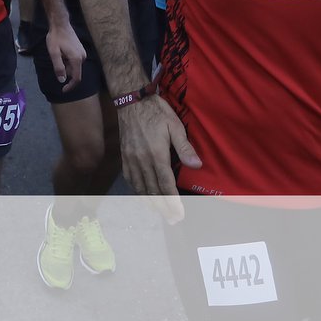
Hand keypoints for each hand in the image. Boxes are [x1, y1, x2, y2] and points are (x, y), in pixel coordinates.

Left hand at [45, 23, 85, 91]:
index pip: (76, 78)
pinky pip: (75, 61)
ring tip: (58, 54)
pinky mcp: (81, 50)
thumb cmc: (56, 38)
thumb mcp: (54, 53)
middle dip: (65, 71)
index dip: (70, 86)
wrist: (60, 24)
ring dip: (66, 65)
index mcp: (77, 59)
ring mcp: (83, 53)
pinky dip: (67, 61)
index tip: (63, 90)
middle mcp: (82, 57)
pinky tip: (61, 52)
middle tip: (56, 60)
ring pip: (74, 66)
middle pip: (75, 72)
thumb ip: (58, 67)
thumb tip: (62, 80)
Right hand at [116, 94, 200, 221]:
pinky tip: (144, 195)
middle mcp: (142, 161)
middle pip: (153, 191)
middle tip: (172, 219)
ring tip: (160, 212)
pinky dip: (138, 191)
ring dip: (151, 203)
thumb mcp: (174, 126)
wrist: (131, 101)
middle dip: (163, 208)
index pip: (166, 185)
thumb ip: (184, 147)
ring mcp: (131, 160)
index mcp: (157, 155)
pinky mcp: (124, 157)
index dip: (173, 202)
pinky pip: (130, 179)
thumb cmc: (156, 111)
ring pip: (140, 188)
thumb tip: (196, 166)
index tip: (179, 214)